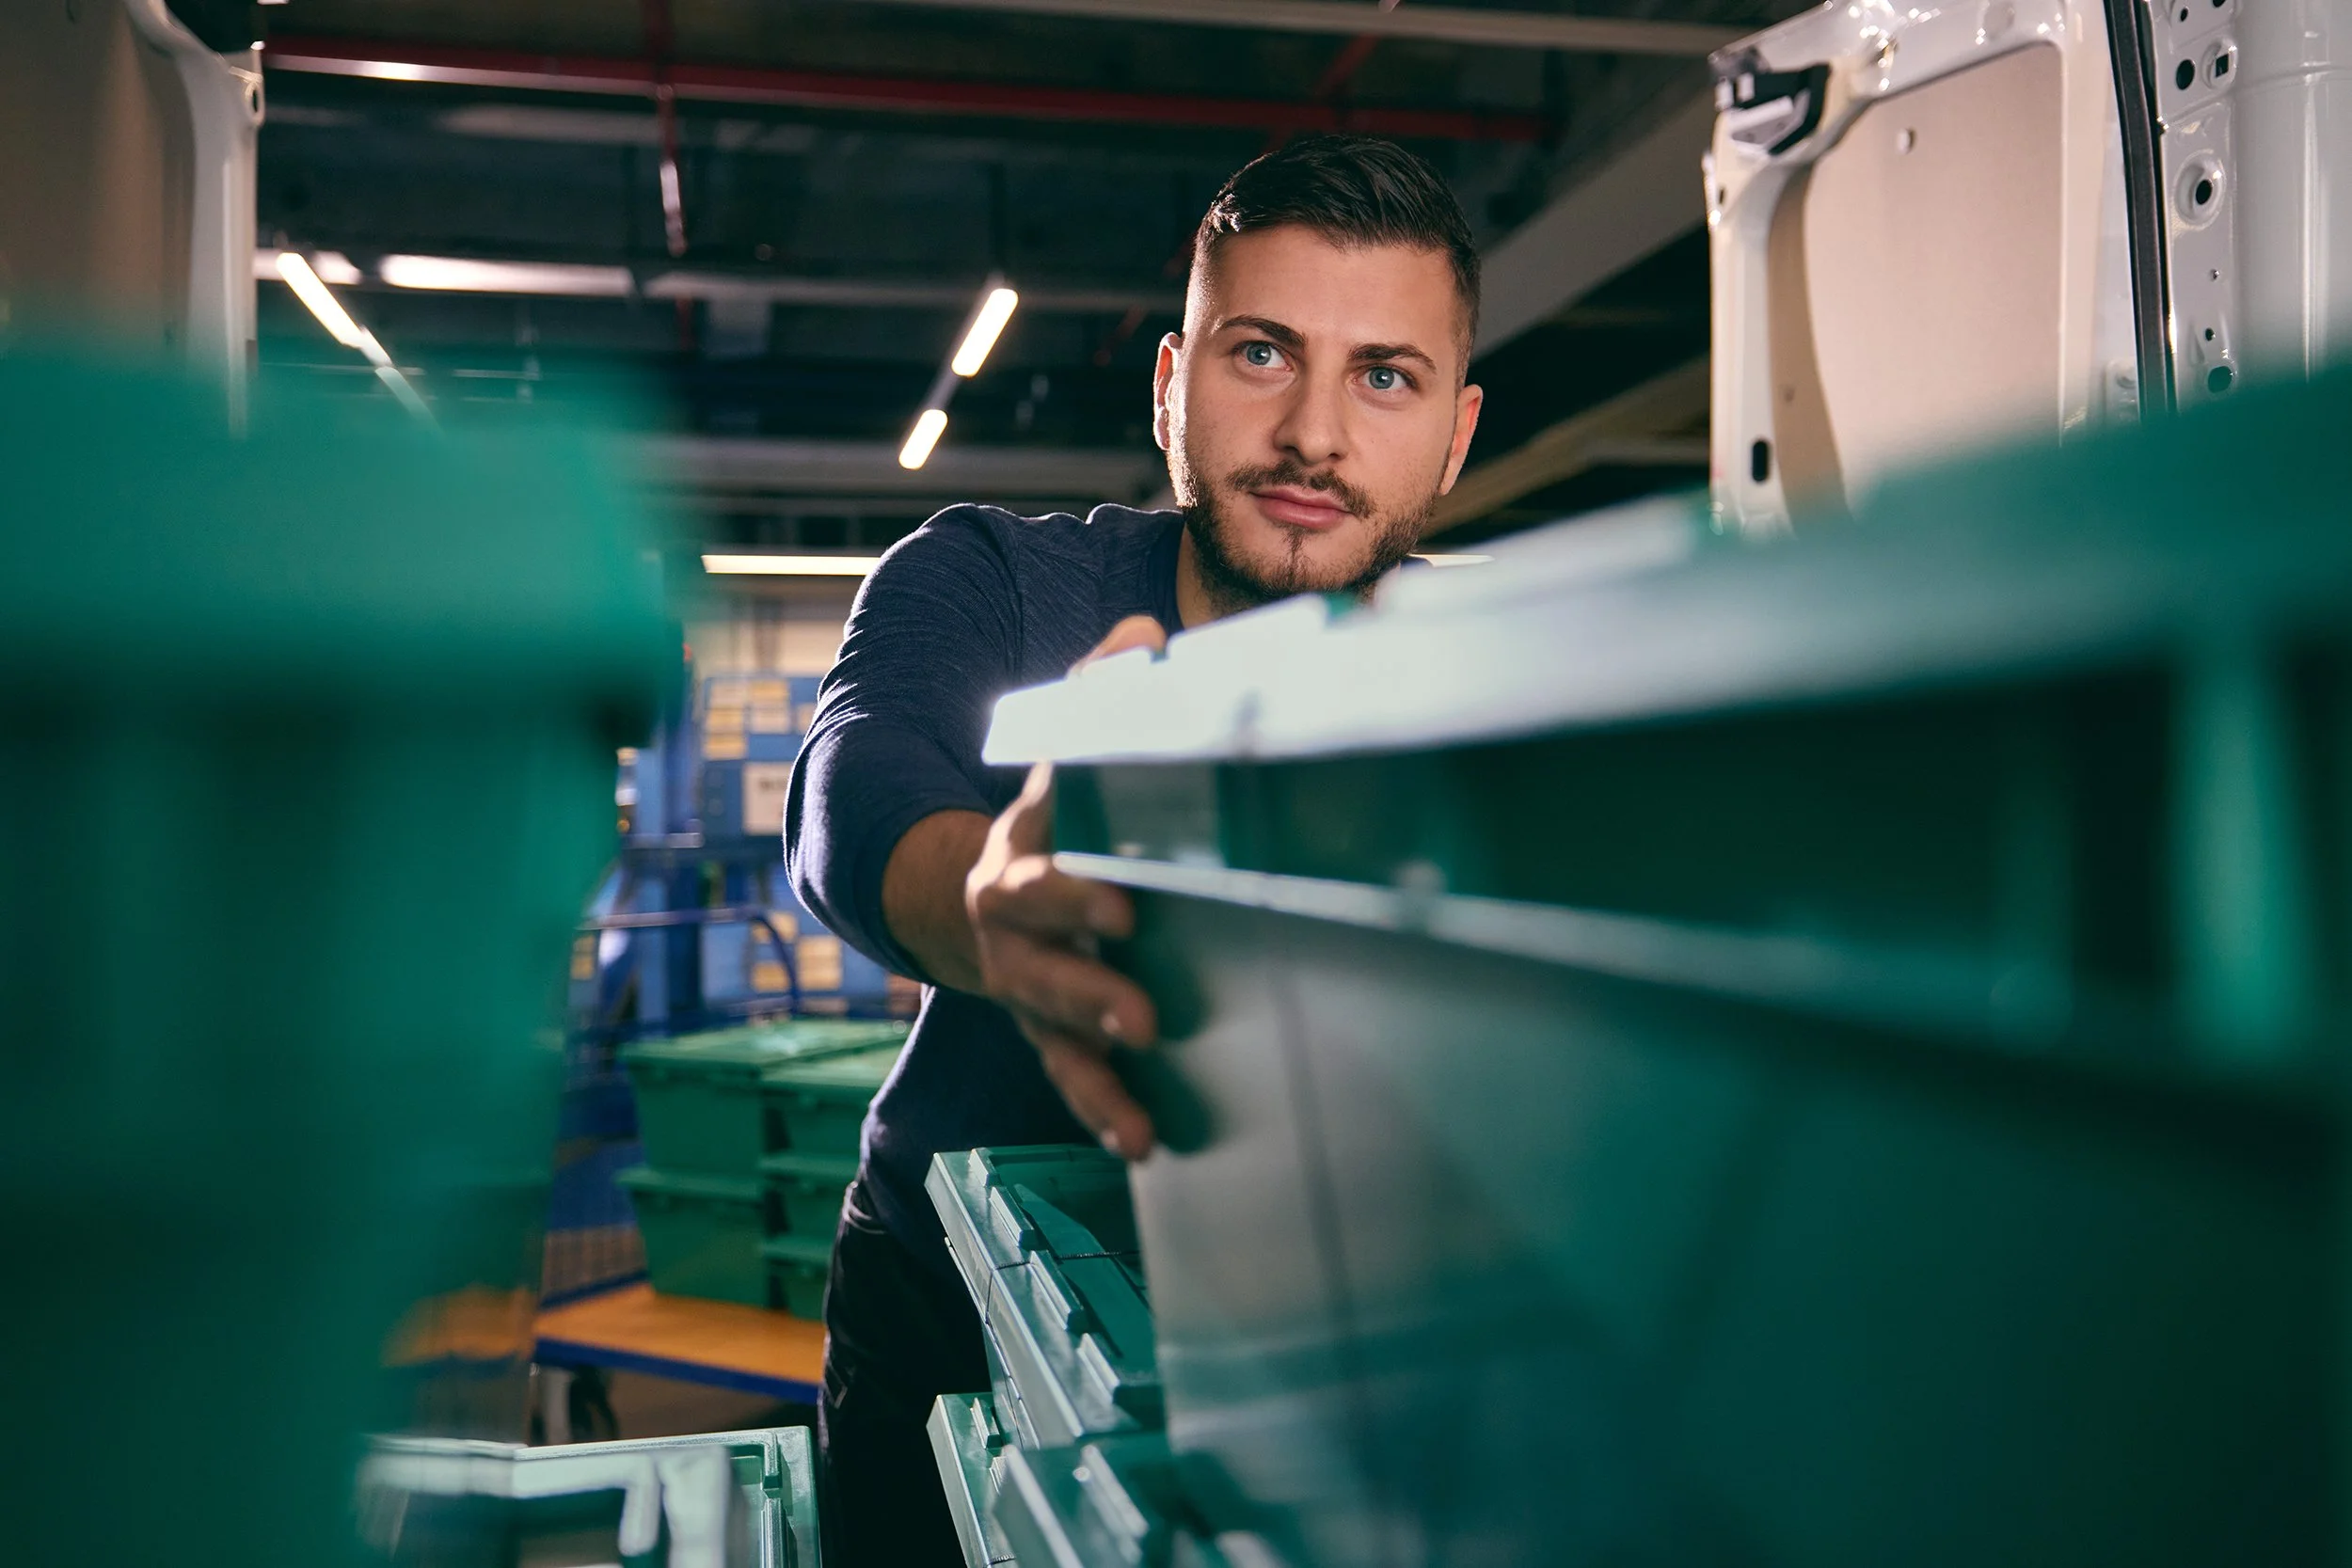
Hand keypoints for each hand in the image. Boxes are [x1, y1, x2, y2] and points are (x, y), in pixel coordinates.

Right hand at [963, 615, 1167, 1157]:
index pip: (1047, 848)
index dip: (1079, 876)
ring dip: (1094, 1048)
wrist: (961, 899)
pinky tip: (1141, 1140)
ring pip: (1050, 1014)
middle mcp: (1015, 912)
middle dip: (1085, 972)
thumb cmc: (1046, 819)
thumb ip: (1100, 691)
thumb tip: (1146, 632)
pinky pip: (1066, 1070)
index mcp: (1025, 838)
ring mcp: (1023, 976)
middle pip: (1042, 942)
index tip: (1127, 897)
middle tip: (1140, 1005)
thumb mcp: (1060, 753)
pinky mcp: (1044, 1028)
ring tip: (1141, 1080)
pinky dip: (1101, 1106)